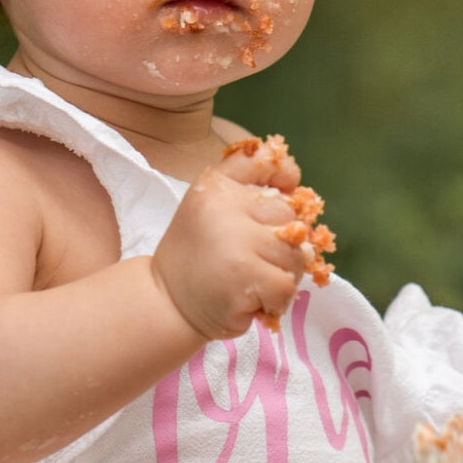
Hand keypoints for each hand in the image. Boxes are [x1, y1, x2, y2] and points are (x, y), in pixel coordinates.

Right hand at [151, 157, 306, 339]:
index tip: (283, 193)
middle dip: (284, 244)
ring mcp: (236, 240)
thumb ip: (245, 188)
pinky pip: (287, 285)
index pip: (266, 160)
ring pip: (295, 254)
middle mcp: (225, 205)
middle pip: (291, 217)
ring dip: (282, 276)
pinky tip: (254, 300)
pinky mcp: (245, 275)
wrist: (166, 302)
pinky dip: (278, 301)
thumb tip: (296, 188)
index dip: (284, 175)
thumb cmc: (197, 257)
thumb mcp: (211, 209)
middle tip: (254, 260)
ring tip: (252, 282)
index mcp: (217, 185)